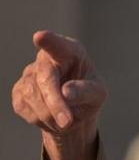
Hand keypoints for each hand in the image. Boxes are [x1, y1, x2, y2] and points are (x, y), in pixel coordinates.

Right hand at [11, 31, 107, 159]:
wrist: (73, 114)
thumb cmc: (89, 97)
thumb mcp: (97, 95)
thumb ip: (86, 91)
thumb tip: (66, 92)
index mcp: (70, 52)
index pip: (58, 45)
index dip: (49, 41)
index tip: (40, 37)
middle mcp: (46, 59)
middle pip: (45, 77)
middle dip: (55, 102)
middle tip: (67, 122)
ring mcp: (29, 74)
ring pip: (33, 95)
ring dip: (51, 114)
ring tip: (66, 121)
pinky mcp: (18, 91)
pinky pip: (25, 107)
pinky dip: (40, 119)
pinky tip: (52, 119)